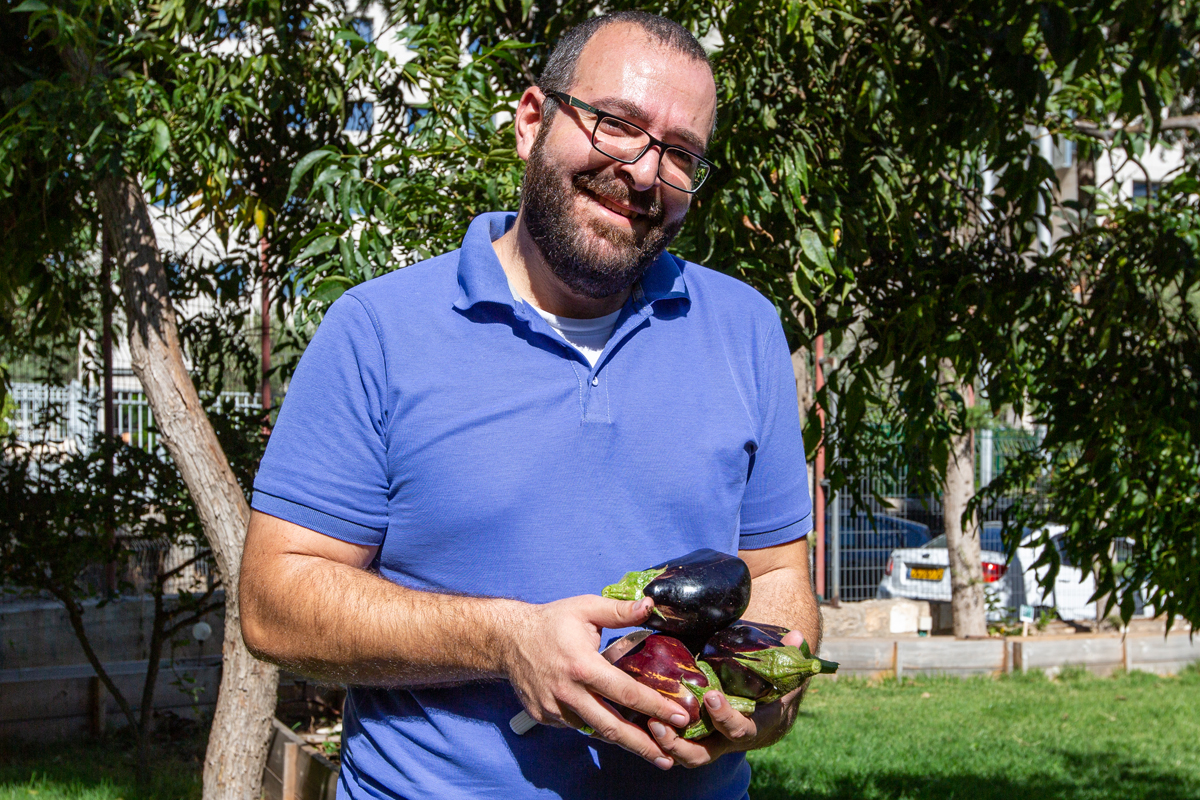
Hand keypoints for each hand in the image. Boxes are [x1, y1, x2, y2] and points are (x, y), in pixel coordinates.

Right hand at [502, 595, 691, 769]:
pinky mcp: (546, 717)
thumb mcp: (584, 608)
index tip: (679, 717)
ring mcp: (555, 708)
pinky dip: (597, 730)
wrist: (507, 640)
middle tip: (670, 757)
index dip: (655, 706)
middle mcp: (568, 692)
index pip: (626, 691)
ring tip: (652, 752)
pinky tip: (617, 732)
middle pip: (611, 726)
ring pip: (594, 731)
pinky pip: (577, 727)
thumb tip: (649, 606)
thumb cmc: (550, 622)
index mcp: (582, 665)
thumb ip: (618, 610)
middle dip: (643, 744)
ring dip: (623, 742)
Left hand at [647, 629, 807, 767]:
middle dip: (681, 743)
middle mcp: (727, 741)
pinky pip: (675, 747)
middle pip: (703, 755)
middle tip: (661, 722)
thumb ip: (789, 656)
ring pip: (685, 756)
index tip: (711, 697)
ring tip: (647, 723)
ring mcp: (709, 743)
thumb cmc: (773, 691)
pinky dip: (659, 739)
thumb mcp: (784, 675)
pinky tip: (640, 721)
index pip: (739, 729)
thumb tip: (798, 636)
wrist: (770, 716)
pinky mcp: (694, 740)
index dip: (725, 716)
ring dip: (665, 744)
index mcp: (752, 725)